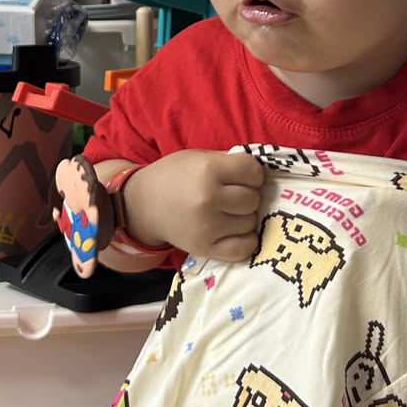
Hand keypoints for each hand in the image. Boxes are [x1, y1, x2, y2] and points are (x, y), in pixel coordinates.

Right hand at [121, 151, 266, 263]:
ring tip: (228, 212)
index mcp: (209, 170)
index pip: (253, 171)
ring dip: (244, 217)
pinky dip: (246, 240)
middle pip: (253, 199)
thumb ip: (229, 163)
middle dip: (247, 195)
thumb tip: (262, 174)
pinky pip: (244, 248)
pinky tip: (235, 231)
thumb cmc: (174, 176)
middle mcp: (209, 198)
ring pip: (250, 223)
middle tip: (233, 195)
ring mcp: (207, 226)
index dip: (252, 173)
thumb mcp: (199, 158)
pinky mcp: (205, 248)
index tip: (243, 176)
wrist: (143, 205)